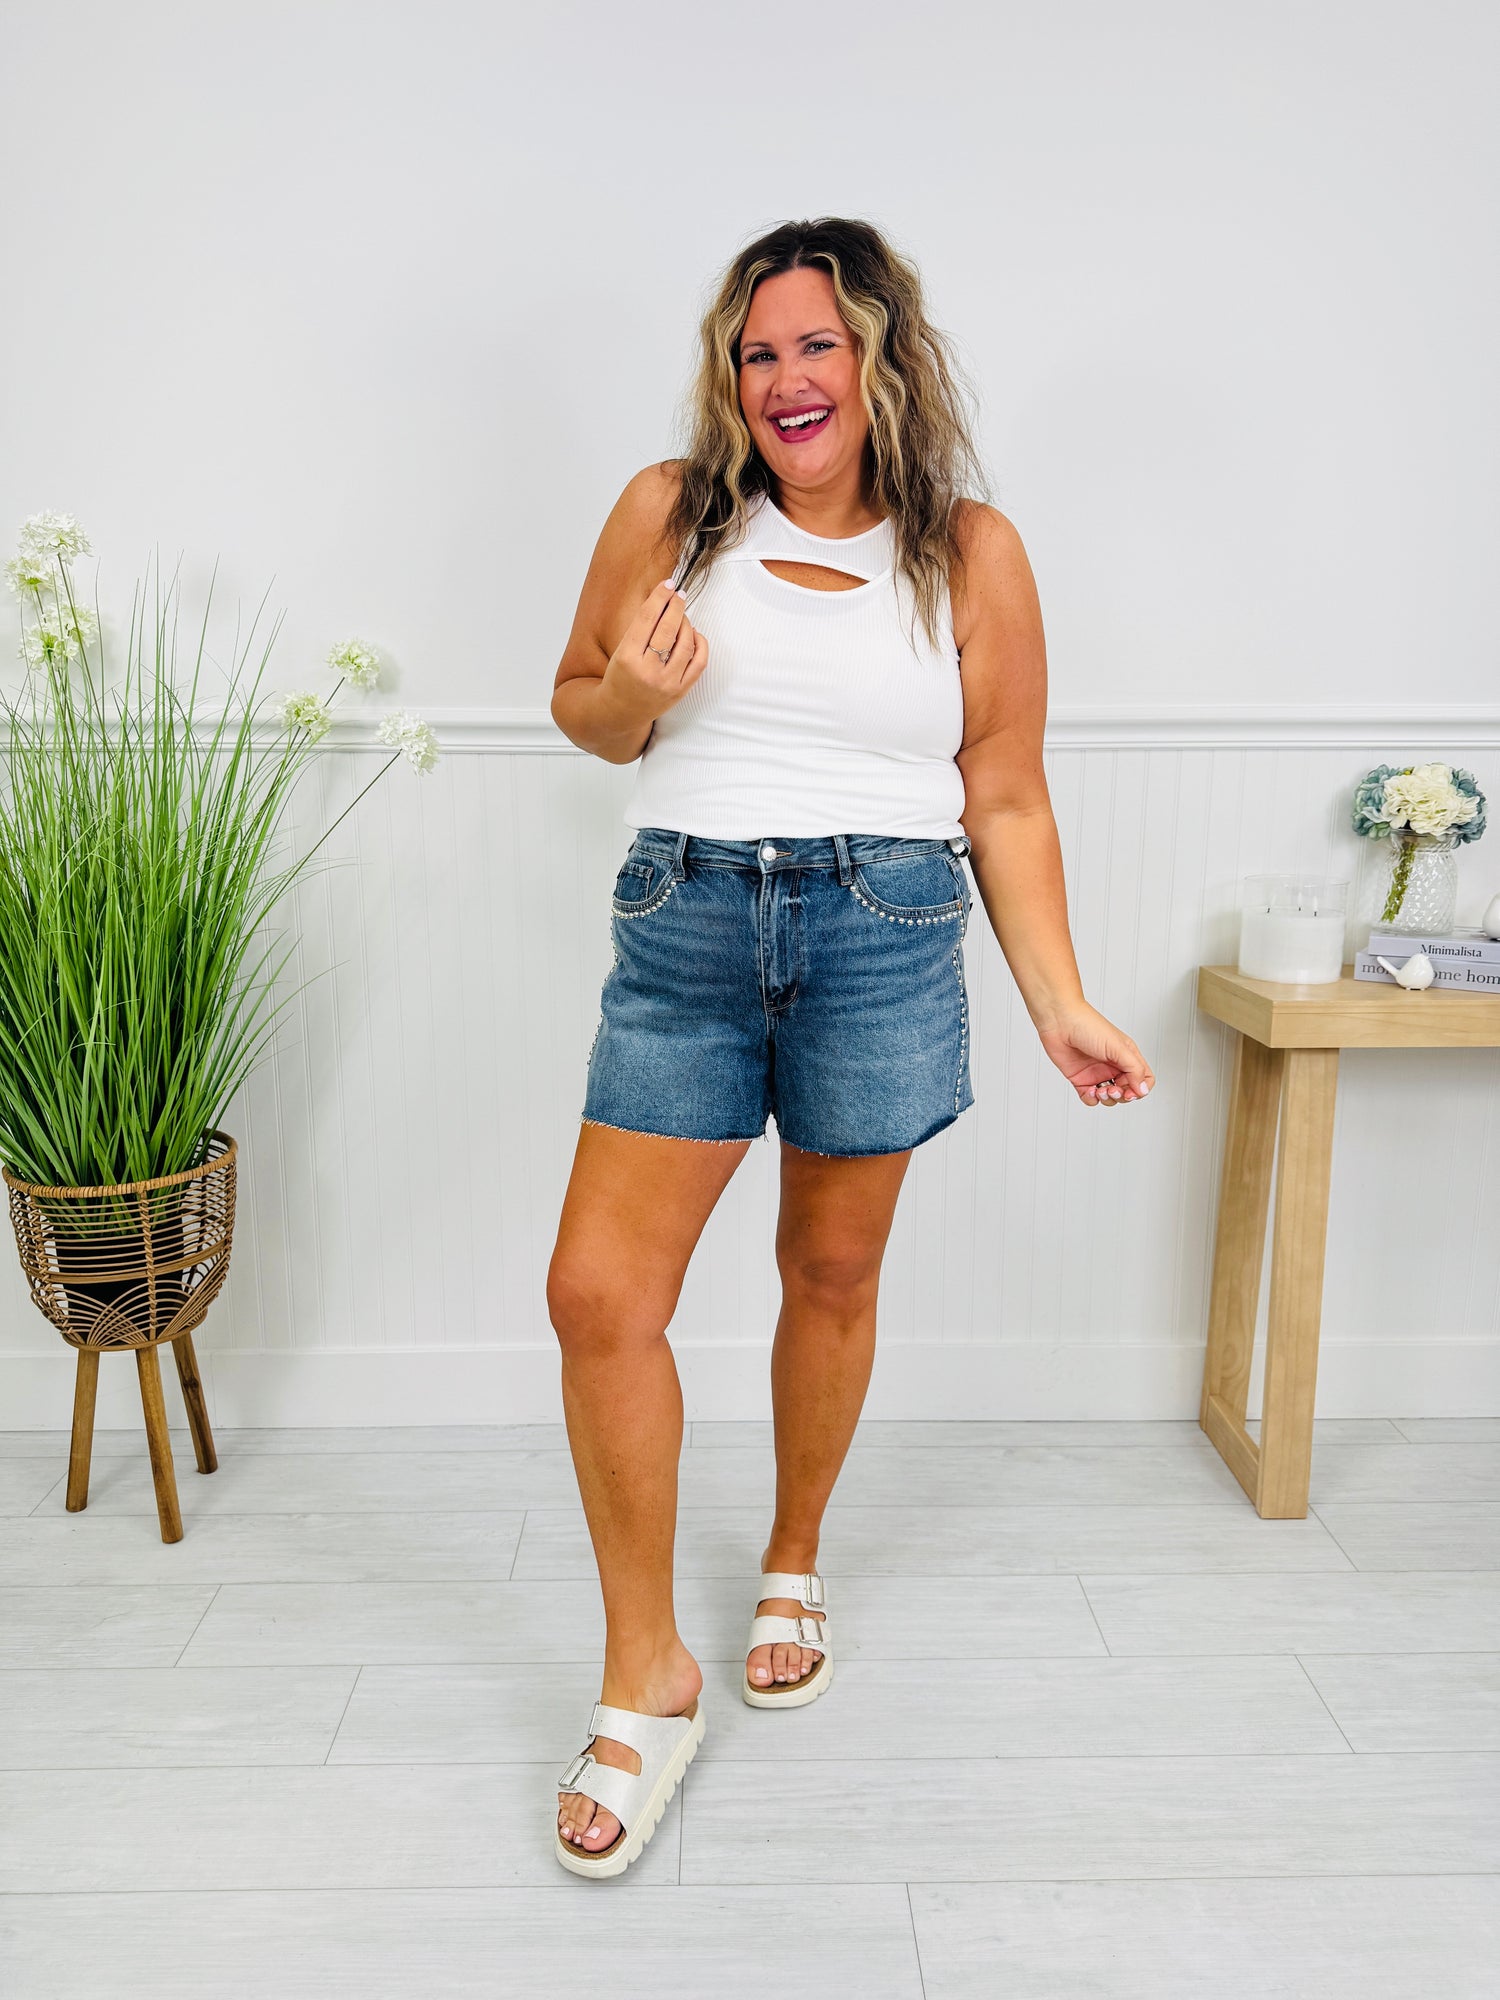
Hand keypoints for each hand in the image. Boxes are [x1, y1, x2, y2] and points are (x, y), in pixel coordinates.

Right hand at [599, 580, 708, 729]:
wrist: (619, 712)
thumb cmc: (619, 676)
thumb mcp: (621, 651)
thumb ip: (642, 628)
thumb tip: (667, 600)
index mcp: (627, 658)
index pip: (647, 618)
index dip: (660, 597)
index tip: (668, 584)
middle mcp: (647, 671)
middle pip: (668, 629)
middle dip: (676, 606)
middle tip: (679, 595)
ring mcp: (666, 683)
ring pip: (686, 643)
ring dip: (687, 624)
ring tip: (682, 617)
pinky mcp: (680, 691)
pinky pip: (699, 663)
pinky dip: (700, 644)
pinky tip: (694, 635)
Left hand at [1036, 1002, 1155, 1107]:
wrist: (1059, 1021)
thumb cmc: (1088, 1025)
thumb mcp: (1118, 1047)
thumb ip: (1134, 1069)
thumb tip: (1143, 1089)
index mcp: (1126, 1056)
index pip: (1144, 1079)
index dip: (1140, 1089)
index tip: (1131, 1091)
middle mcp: (1113, 1065)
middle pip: (1127, 1091)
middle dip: (1122, 1096)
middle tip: (1113, 1089)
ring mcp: (1097, 1073)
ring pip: (1110, 1098)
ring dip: (1107, 1099)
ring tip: (1100, 1090)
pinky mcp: (1080, 1079)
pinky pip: (1090, 1098)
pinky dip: (1091, 1099)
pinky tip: (1088, 1089)